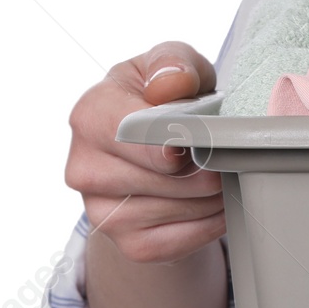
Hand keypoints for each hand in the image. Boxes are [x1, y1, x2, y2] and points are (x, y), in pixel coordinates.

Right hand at [64, 42, 222, 263]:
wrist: (158, 156)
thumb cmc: (167, 103)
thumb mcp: (172, 66)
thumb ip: (173, 62)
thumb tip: (170, 84)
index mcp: (90, 116)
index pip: (131, 133)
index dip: (173, 140)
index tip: (197, 141)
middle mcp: (85, 167)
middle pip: (167, 177)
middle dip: (208, 166)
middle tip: (224, 154)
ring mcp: (102, 212)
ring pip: (183, 208)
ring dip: (216, 193)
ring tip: (219, 174)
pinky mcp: (131, 245)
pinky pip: (188, 238)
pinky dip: (213, 221)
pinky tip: (213, 202)